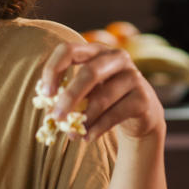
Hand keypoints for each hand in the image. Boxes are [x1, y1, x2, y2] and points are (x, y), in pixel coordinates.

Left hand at [39, 40, 164, 142]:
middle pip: (89, 73)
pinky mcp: (143, 97)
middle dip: (69, 97)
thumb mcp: (84, 92)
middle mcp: (116, 58)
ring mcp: (133, 76)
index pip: (68, 51)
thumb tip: (48, 111)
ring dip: (83, 119)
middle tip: (56, 117)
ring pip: (102, 99)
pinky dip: (97, 129)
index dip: (53, 70)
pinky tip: (88, 137)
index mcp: (94, 51)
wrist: (140, 112)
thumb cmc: (103, 98)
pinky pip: (115, 115)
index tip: (45, 93)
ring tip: (72, 134)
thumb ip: (66, 95)